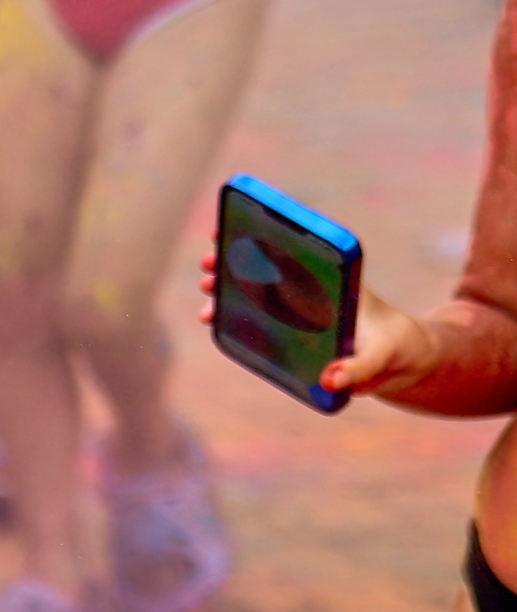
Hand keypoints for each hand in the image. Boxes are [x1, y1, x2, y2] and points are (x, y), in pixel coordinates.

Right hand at [199, 252, 438, 400]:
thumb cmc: (396, 349)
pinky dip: (236, 312)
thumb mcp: (381, 358)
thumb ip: (357, 370)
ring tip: (207, 286)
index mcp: (337, 283)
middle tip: (209, 263)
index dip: (267, 238)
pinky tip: (213, 317)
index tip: (237, 230)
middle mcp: (317, 289)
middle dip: (237, 261)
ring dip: (232, 285)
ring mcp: (304, 308)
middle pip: (272, 266)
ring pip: (261, 289)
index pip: (300, 251)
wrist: (404, 360)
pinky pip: (261, 315)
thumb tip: (328, 382)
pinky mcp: (295, 328)